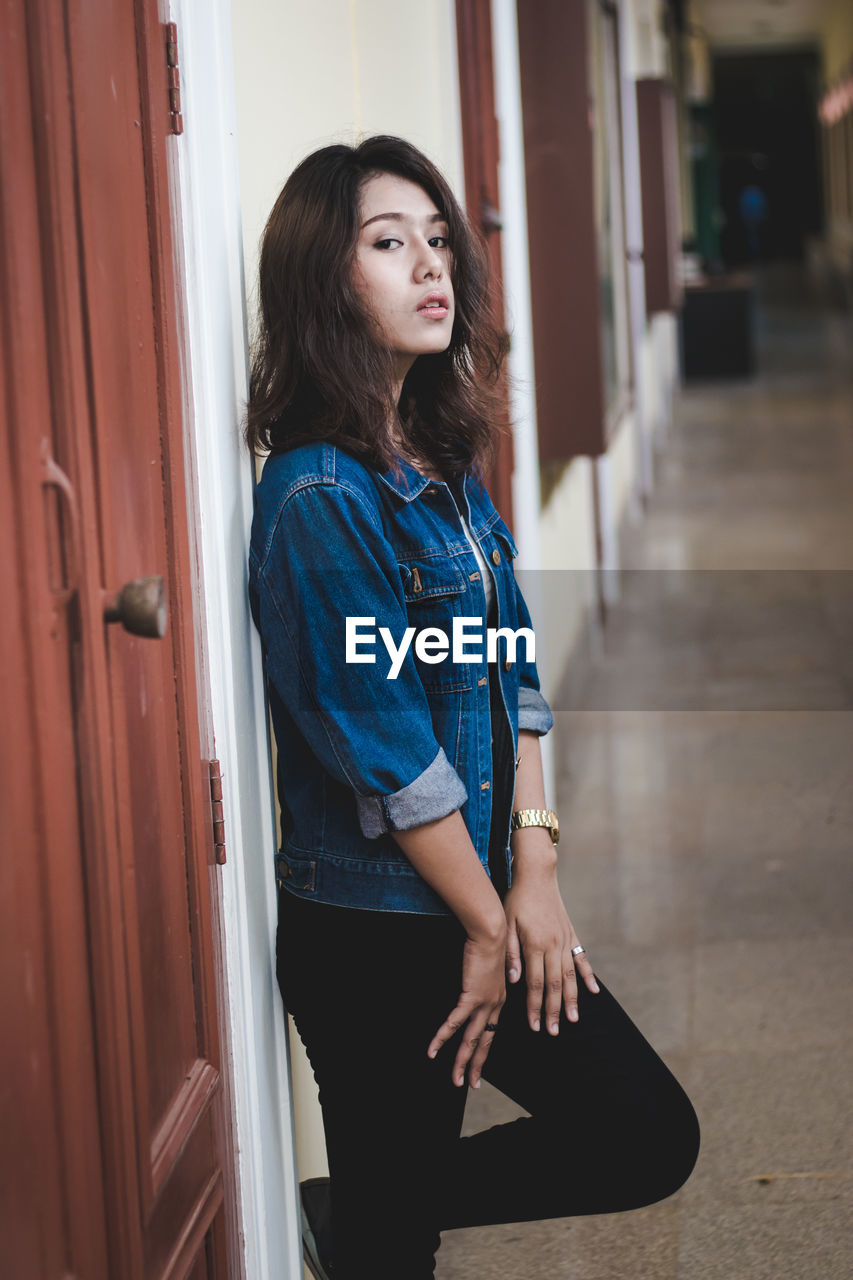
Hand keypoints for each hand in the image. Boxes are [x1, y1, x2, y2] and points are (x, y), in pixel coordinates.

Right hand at [427, 924, 506, 1088]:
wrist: (492, 932)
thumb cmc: (490, 943)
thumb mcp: (492, 967)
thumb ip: (488, 980)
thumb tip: (481, 984)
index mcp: (499, 1000)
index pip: (491, 1032)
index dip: (484, 1051)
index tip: (479, 1067)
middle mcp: (495, 1006)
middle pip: (484, 1042)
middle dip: (476, 1066)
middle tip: (469, 1084)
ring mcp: (484, 1003)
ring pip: (472, 1039)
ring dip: (461, 1061)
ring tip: (455, 1080)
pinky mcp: (471, 996)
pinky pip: (455, 1022)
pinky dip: (442, 1037)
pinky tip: (433, 1049)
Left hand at [504, 851, 598, 1034]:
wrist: (537, 876)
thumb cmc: (517, 900)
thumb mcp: (506, 924)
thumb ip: (511, 953)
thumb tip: (513, 981)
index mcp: (535, 944)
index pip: (535, 983)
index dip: (534, 1006)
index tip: (535, 1025)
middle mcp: (553, 945)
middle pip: (555, 985)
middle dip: (554, 1010)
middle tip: (553, 1032)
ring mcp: (565, 940)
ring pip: (570, 976)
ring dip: (572, 999)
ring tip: (573, 1019)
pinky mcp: (571, 934)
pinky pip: (581, 958)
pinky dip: (588, 976)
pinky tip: (594, 991)